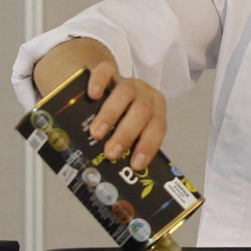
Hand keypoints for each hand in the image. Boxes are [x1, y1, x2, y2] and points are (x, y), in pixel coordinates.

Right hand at [34, 38, 169, 168]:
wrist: (105, 85)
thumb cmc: (118, 116)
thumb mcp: (127, 130)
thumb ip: (126, 145)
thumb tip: (114, 179)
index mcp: (155, 109)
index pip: (158, 127)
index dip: (148, 146)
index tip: (135, 164)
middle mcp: (144, 94)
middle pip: (142, 111)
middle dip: (127, 134)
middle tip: (111, 153)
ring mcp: (126, 80)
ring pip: (125, 93)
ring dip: (111, 115)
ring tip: (97, 134)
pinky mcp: (108, 70)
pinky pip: (106, 71)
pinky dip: (100, 82)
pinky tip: (92, 95)